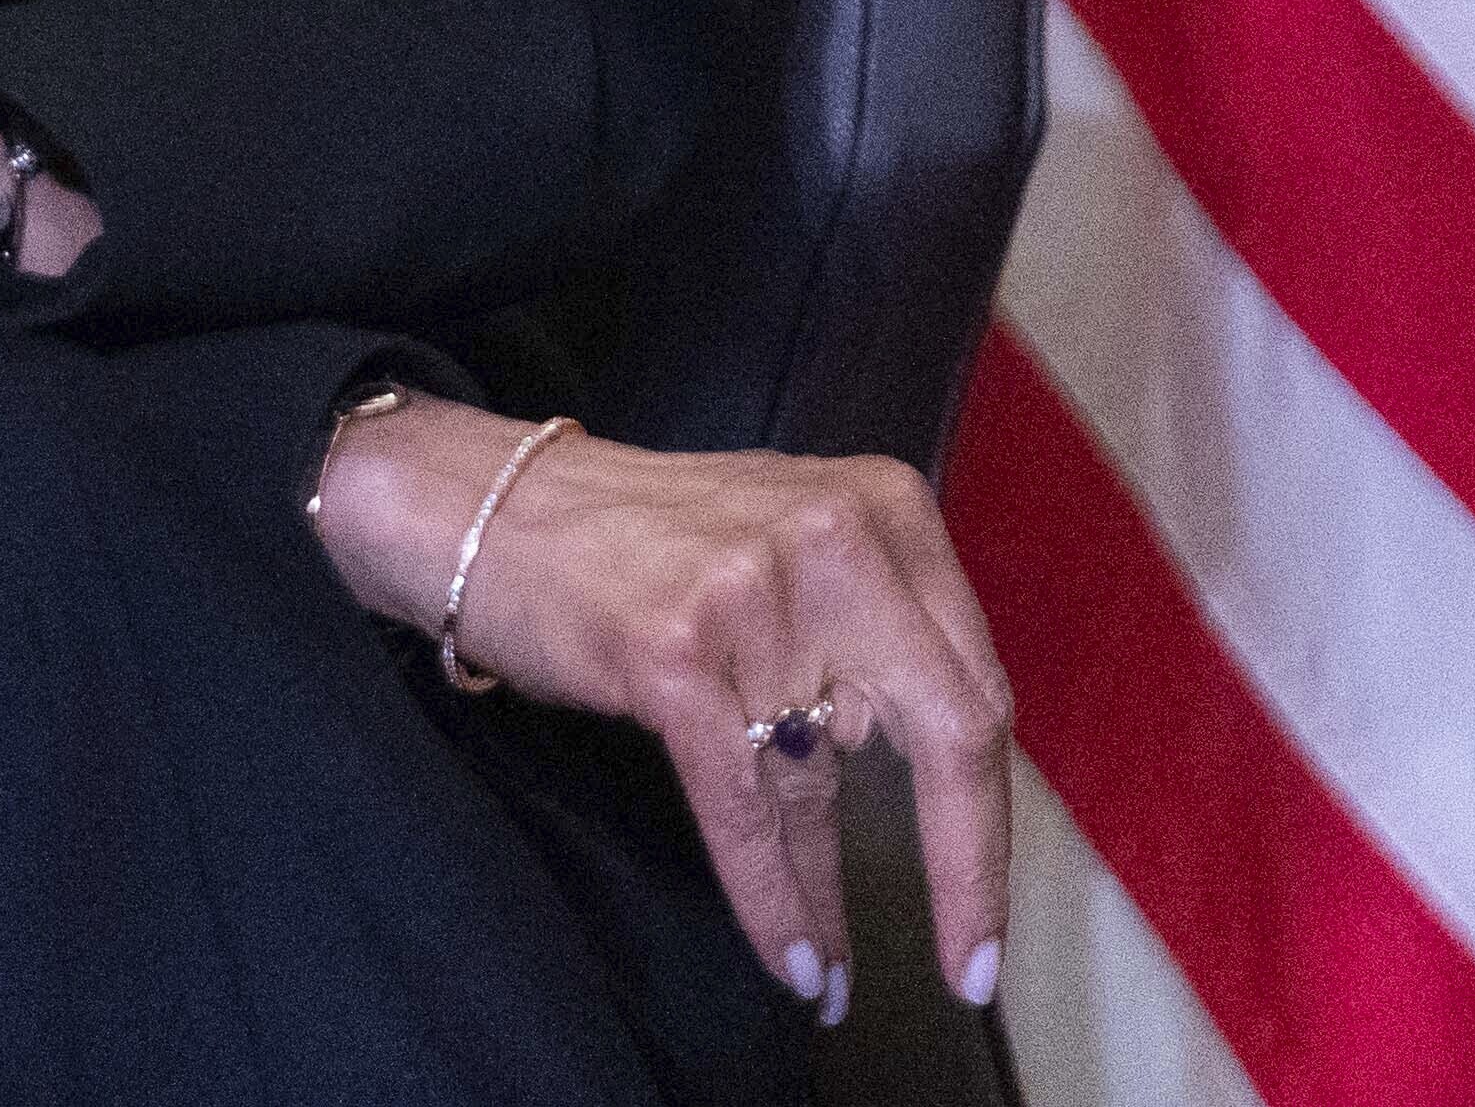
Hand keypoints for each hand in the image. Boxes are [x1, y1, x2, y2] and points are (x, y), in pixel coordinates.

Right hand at [317, 405, 1010, 1021]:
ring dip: (826, 894)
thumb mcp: (789, 552)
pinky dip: (772, 897)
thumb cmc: (640, 542)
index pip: (974, 682)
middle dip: (966, 867)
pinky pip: (749, 808)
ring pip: (824, 782)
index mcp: (885, 506)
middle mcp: (836, 534)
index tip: (989, 907)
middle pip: (951, 726)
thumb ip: (870, 639)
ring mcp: (755, 588)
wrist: (485, 507)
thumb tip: (940, 797)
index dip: (989, 812)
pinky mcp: (678, 649)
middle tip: (970, 966)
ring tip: (826, 967)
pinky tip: (789, 955)